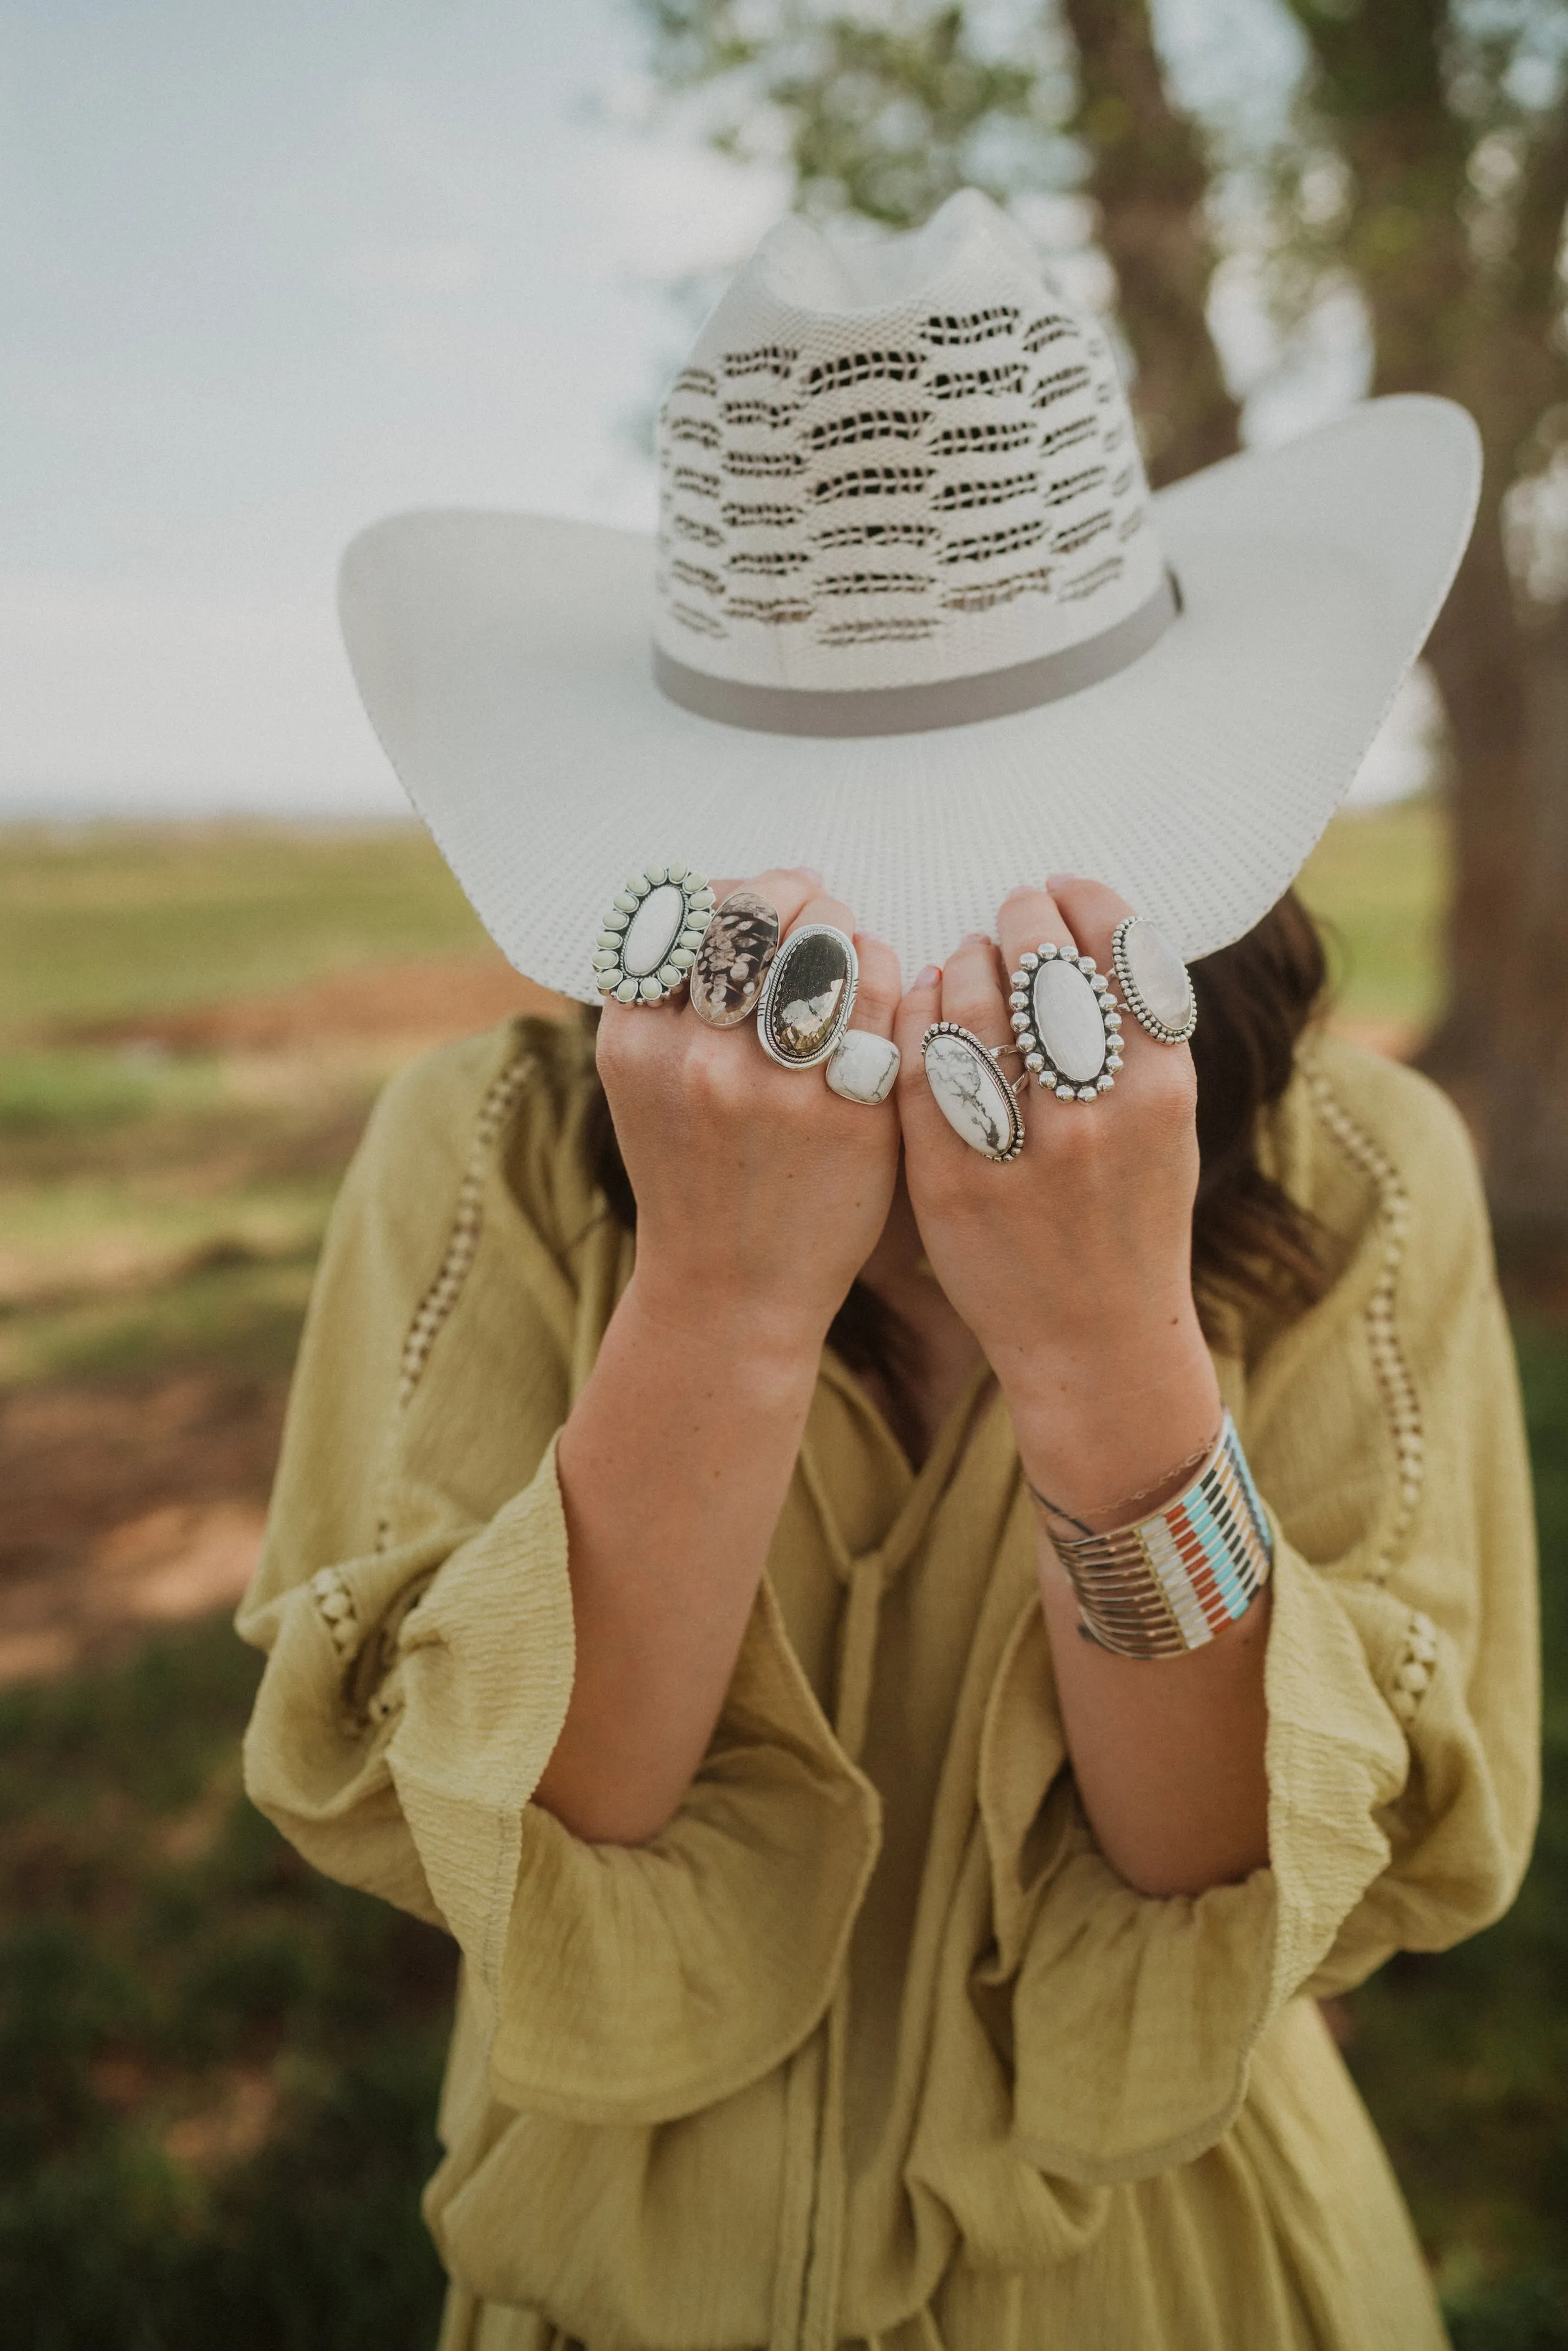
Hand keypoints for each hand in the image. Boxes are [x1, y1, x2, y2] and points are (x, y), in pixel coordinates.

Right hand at [596, 868, 901, 1348]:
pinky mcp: (849, 1113)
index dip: (725, 893)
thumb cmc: (694, 1173)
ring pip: (823, 940)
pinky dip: (885, 966)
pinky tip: (880, 980)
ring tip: (843, 938)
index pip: (683, 915)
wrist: (730, 1289)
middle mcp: (697, 1059)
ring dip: (839, 922)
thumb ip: (665, 1002)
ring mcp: (776, 1087)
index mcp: (636, 1043)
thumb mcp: (643, 1084)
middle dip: (790, 893)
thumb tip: (719, 900)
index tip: (750, 903)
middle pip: (753, 914)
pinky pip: (882, 992)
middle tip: (811, 904)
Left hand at [893, 876, 1220, 1525]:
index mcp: (1162, 1090)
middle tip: (1009, 910)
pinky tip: (922, 1005)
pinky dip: (917, 1020)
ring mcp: (1020, 1150)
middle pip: (1043, 970)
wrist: (1097, 1341)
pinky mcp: (951, 1180)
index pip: (1122, 952)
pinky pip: (919, 1069)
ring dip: (962, 962)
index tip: (1062, 888)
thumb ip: (1139, 1040)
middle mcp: (1095, 1114)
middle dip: (1021, 921)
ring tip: (964, 957)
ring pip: (971, 1009)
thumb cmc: (1131, 1221)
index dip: (1085, 903)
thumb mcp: (1166, 1127)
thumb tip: (1093, 935)